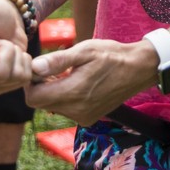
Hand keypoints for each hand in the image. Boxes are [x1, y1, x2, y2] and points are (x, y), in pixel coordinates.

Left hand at [24, 38, 159, 125]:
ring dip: (54, 91)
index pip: (33, 98)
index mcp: (73, 93)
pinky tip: (78, 83)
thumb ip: (58, 61)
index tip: (39, 68)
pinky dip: (66, 98)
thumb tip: (34, 67)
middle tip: (54, 67)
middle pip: (42, 103)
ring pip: (53, 106)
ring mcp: (83, 117)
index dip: (31, 82)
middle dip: (42, 86)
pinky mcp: (89, 119)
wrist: (138, 69)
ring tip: (69, 73)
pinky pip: (67, 110)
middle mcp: (76, 111)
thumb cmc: (111, 55)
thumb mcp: (85, 51)